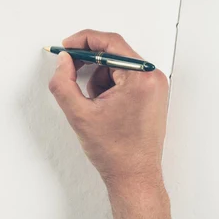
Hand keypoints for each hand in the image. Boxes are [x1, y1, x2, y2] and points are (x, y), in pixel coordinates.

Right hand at [48, 29, 168, 191]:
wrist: (134, 177)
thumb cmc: (114, 151)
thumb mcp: (79, 114)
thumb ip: (63, 82)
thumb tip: (64, 61)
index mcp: (140, 78)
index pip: (110, 43)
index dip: (83, 41)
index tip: (66, 48)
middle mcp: (153, 77)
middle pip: (113, 54)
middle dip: (89, 65)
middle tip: (71, 74)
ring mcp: (155, 86)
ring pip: (117, 67)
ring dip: (99, 79)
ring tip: (95, 105)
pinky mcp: (152, 95)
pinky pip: (125, 78)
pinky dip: (109, 86)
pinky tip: (104, 108)